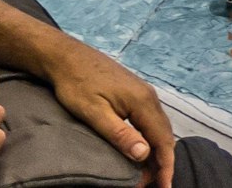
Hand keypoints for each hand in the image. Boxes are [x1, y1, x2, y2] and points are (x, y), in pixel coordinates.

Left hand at [45, 43, 179, 187]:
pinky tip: (140, 149)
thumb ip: (120, 134)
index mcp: (143, 101)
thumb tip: (144, 154)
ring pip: (158, 127)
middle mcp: (149, 96)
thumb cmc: (76, 84)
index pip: (162, 140)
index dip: (165, 165)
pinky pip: (149, 120)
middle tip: (152, 185)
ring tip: (147, 173)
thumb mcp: (94, 113)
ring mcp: (143, 92)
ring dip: (155, 151)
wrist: (66, 56)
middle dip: (162, 162)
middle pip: (164, 135)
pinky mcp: (134, 92)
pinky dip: (149, 138)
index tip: (163, 187)